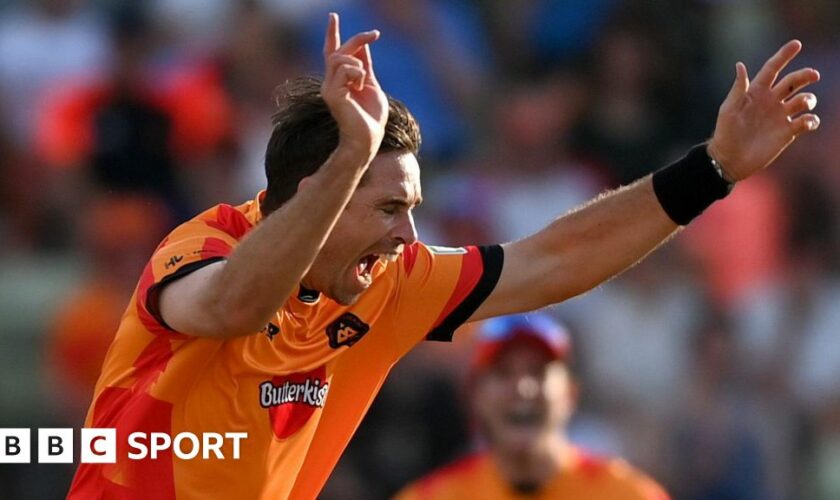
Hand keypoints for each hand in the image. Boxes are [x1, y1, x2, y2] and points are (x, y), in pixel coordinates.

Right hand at [321, 13, 387, 162]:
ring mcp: (329, 88)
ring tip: (362, 81)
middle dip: (357, 39)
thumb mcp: (371, 84)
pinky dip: (357, 74)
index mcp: (340, 80)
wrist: (369, 138)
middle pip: (338, 51)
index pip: (332, 52)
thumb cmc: (371, 118)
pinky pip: (344, 70)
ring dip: (357, 63)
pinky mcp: (332, 94)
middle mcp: (330, 83)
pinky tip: (359, 86)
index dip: (332, 34)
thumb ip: (365, 66)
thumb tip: (363, 46)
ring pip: (340, 58)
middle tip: (374, 34)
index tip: (333, 16)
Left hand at [707, 40, 820, 180]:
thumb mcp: (728, 110)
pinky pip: (806, 122)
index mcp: (756, 92)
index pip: (773, 69)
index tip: (797, 44)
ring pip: (803, 100)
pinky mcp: (788, 132)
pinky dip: (811, 120)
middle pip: (793, 82)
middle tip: (813, 75)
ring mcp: (781, 116)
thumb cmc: (725, 133)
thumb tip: (740, 65)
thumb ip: (738, 88)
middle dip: (805, 75)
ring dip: (808, 99)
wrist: (729, 160)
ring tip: (803, 104)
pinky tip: (806, 122)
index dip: (784, 56)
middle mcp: (771, 101)